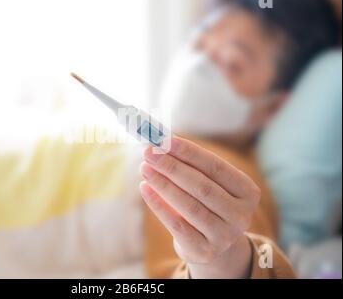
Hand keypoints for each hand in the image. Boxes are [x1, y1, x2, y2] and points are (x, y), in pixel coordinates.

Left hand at [139, 137, 260, 277]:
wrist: (213, 246)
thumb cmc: (207, 204)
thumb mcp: (207, 184)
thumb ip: (189, 164)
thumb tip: (160, 142)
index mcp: (247, 192)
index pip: (216, 166)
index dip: (189, 152)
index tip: (165, 140)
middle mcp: (240, 215)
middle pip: (202, 186)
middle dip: (172, 166)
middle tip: (149, 152)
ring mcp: (224, 235)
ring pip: (189, 206)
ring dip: (163, 184)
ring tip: (144, 168)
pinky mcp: (204, 251)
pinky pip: (177, 225)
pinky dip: (158, 205)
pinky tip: (145, 189)